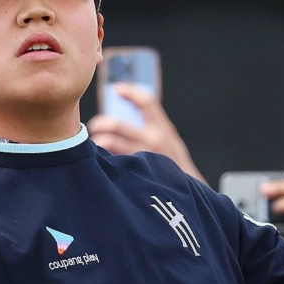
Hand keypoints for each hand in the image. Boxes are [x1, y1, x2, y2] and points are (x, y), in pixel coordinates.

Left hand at [88, 83, 206, 183]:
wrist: (187, 194)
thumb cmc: (173, 164)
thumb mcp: (169, 142)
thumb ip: (151, 128)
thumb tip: (122, 113)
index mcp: (164, 129)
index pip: (147, 102)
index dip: (130, 92)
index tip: (117, 88)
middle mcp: (154, 141)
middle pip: (118, 125)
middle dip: (102, 123)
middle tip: (95, 125)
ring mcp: (143, 158)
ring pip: (110, 143)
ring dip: (99, 141)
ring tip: (96, 142)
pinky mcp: (134, 173)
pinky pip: (112, 162)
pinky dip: (103, 158)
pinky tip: (100, 160)